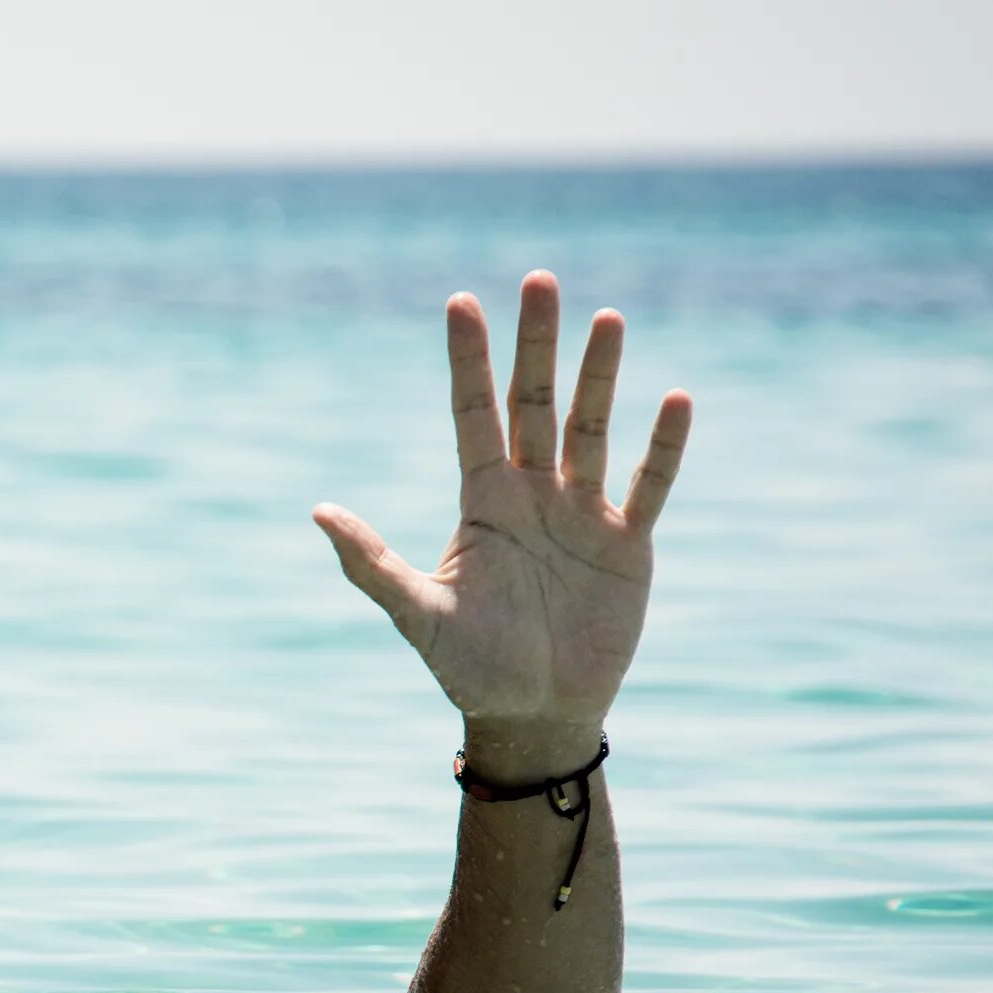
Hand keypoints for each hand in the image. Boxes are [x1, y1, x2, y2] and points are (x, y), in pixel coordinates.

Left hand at [313, 272, 690, 756]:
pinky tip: (675, 398)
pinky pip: (648, 486)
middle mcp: (531, 493)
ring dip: (600, 377)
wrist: (533, 714)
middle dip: (537, 345)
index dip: (468, 359)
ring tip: (607, 319)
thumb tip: (318, 512)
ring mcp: (582, 514)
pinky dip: (662, 447)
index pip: (472, 412)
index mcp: (482, 501)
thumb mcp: (417, 614)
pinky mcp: (627, 545)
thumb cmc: (469, 667)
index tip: (461, 300)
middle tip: (541, 279)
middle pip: (534, 403)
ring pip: (592, 430)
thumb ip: (371, 563)